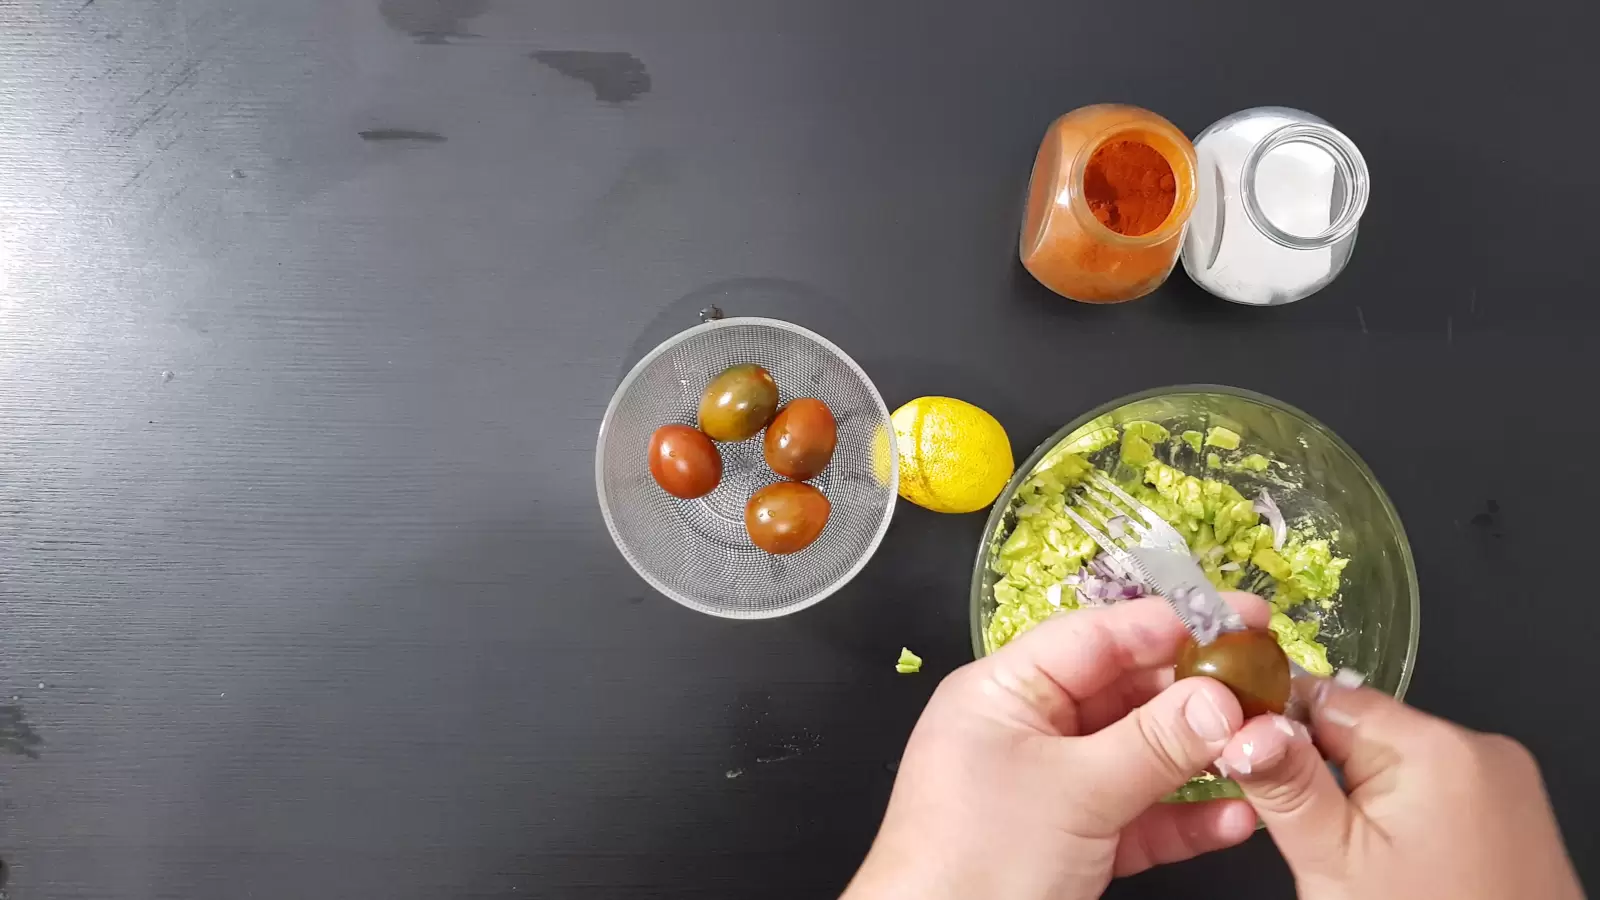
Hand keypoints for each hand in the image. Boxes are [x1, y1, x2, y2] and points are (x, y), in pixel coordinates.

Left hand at [842, 595, 1268, 899]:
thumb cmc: (975, 862)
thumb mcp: (1076, 792)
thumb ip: (1155, 742)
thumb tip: (1223, 698)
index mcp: (1003, 692)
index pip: (1097, 637)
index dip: (1172, 622)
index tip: (1242, 614)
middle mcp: (1024, 730)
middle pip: (1124, 692)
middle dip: (1198, 694)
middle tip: (1270, 686)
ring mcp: (1048, 786)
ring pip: (1138, 755)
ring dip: (1201, 756)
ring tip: (1266, 747)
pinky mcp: (1071, 841)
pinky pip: (1138, 815)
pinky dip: (1185, 817)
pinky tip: (1238, 816)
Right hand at [1218, 672, 1583, 899]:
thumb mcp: (1335, 862)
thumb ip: (1287, 785)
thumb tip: (1243, 723)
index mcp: (1435, 746)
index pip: (1327, 698)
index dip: (1280, 733)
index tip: (1258, 774)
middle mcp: (1480, 749)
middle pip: (1363, 732)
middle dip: (1327, 777)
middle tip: (1321, 844)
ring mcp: (1505, 781)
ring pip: (1398, 764)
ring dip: (1366, 800)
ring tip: (1370, 865)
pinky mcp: (1513, 812)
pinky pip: (1437, 790)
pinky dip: (1408, 818)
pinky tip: (1406, 866)